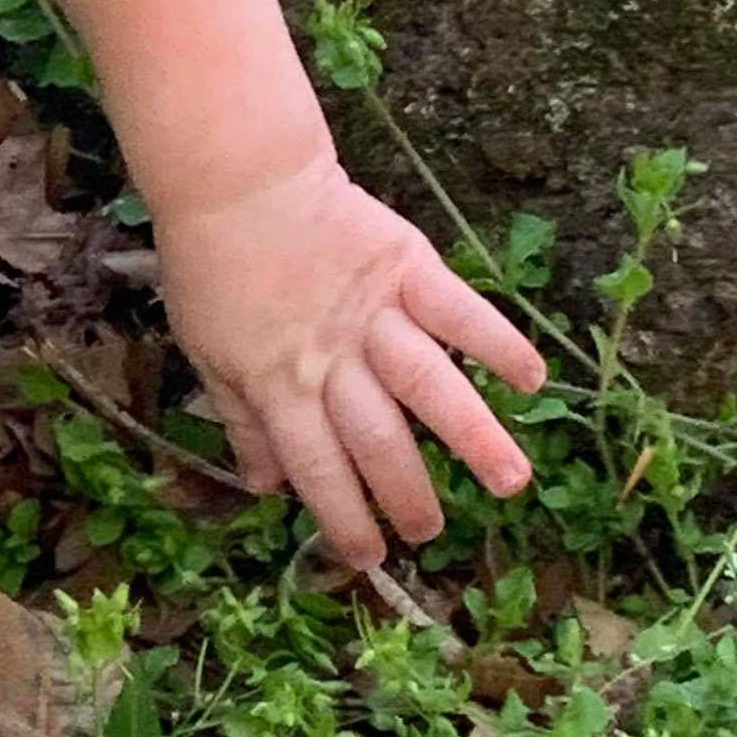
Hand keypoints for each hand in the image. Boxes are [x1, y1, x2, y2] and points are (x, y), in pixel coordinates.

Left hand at [150, 155, 546, 568]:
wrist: (236, 180)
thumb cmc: (213, 267)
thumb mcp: (205, 350)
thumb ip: (239, 419)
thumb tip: (264, 488)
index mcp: (278, 382)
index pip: (316, 465)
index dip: (342, 515)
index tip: (368, 556)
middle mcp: (331, 358)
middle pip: (376, 437)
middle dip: (406, 492)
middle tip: (433, 533)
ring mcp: (373, 313)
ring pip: (429, 384)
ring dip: (472, 436)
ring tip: (510, 482)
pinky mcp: (406, 267)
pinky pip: (459, 310)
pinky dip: (497, 341)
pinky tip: (532, 380)